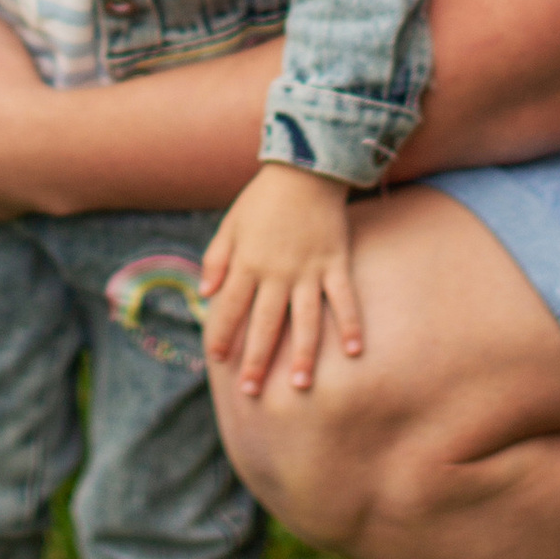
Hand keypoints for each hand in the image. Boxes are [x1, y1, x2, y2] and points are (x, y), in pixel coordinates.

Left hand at [199, 163, 360, 394]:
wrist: (305, 168)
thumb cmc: (263, 198)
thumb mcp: (230, 224)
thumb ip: (217, 259)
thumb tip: (205, 295)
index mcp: (247, 262)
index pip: (229, 307)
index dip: (222, 334)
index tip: (218, 360)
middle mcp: (277, 272)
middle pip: (265, 323)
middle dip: (257, 359)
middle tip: (252, 391)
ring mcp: (309, 270)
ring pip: (305, 320)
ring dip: (303, 354)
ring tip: (301, 385)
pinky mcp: (335, 263)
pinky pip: (343, 298)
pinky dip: (349, 324)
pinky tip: (354, 351)